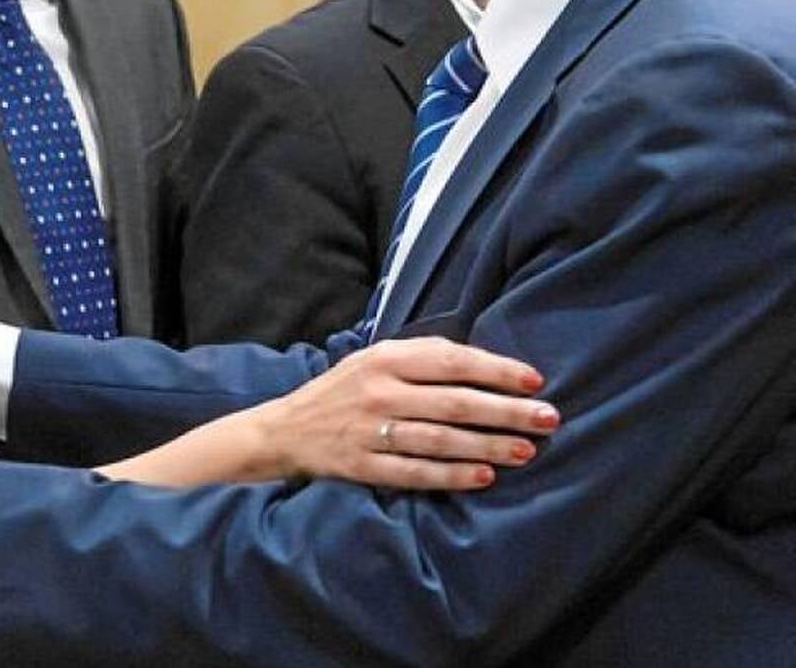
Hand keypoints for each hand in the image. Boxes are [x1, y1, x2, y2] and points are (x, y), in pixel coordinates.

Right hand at [247, 337, 558, 489]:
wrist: (285, 429)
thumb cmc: (344, 391)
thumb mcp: (373, 359)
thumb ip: (421, 356)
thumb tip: (482, 360)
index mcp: (385, 359)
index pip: (451, 362)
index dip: (496, 371)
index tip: (535, 381)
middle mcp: (378, 392)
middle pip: (454, 402)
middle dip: (505, 411)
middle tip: (548, 419)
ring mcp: (368, 431)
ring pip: (439, 440)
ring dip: (487, 446)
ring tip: (526, 450)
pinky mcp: (361, 465)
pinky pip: (414, 473)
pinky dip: (451, 476)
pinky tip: (483, 477)